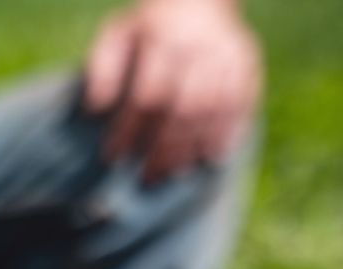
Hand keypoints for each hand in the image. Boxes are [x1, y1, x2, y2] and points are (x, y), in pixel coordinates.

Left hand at [83, 0, 261, 181]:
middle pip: (183, 110)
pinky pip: (240, 107)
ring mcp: (228, 58)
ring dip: (191, 148)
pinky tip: (209, 158)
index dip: (129, 129)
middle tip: (146, 176)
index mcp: (164, 40)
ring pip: (212, 112)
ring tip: (172, 174)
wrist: (197, 0)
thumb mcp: (116, 35)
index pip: (146, 96)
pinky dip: (225, 135)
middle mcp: (200, 50)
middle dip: (163, 148)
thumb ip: (102, 68)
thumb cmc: (146, 28)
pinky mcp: (248, 67)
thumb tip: (94, 108)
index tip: (112, 156)